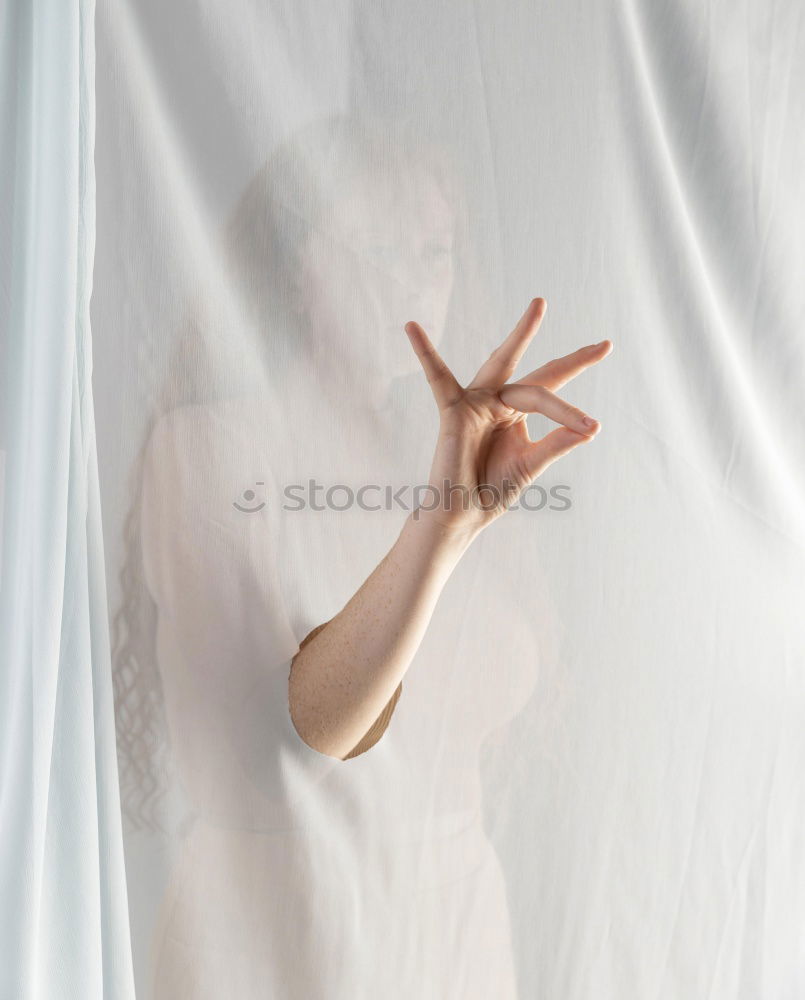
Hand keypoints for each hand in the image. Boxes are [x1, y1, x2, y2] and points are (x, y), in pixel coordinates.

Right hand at [404, 297, 611, 535]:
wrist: (462, 512)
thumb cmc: (491, 489)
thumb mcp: (531, 464)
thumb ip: (557, 444)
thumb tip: (591, 428)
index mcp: (517, 414)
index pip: (552, 398)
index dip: (574, 410)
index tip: (594, 427)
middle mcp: (499, 402)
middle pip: (540, 375)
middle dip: (572, 361)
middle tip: (606, 345)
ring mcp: (477, 403)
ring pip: (504, 364)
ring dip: (521, 335)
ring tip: (540, 306)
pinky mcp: (453, 410)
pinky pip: (439, 378)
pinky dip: (425, 353)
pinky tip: (413, 329)